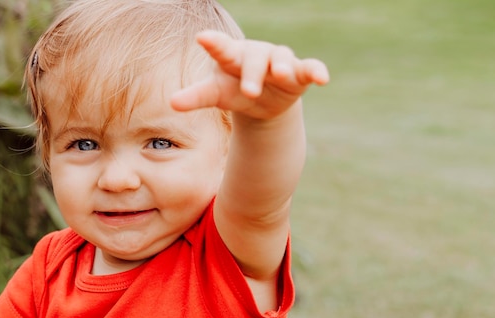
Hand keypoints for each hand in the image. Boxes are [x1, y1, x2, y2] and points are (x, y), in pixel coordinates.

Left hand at [171, 30, 328, 119]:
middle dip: (251, 74)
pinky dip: (316, 71)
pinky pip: (309, 68)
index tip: (202, 38)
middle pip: (253, 59)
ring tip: (280, 74)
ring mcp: (279, 62)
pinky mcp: (299, 73)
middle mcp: (256, 54)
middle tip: (248, 91)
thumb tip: (172, 102)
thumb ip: (196, 96)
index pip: (221, 48)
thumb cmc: (233, 91)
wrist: (261, 102)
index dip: (214, 43)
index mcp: (231, 57)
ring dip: (282, 67)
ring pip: (282, 59)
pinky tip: (323, 79)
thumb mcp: (215, 94)